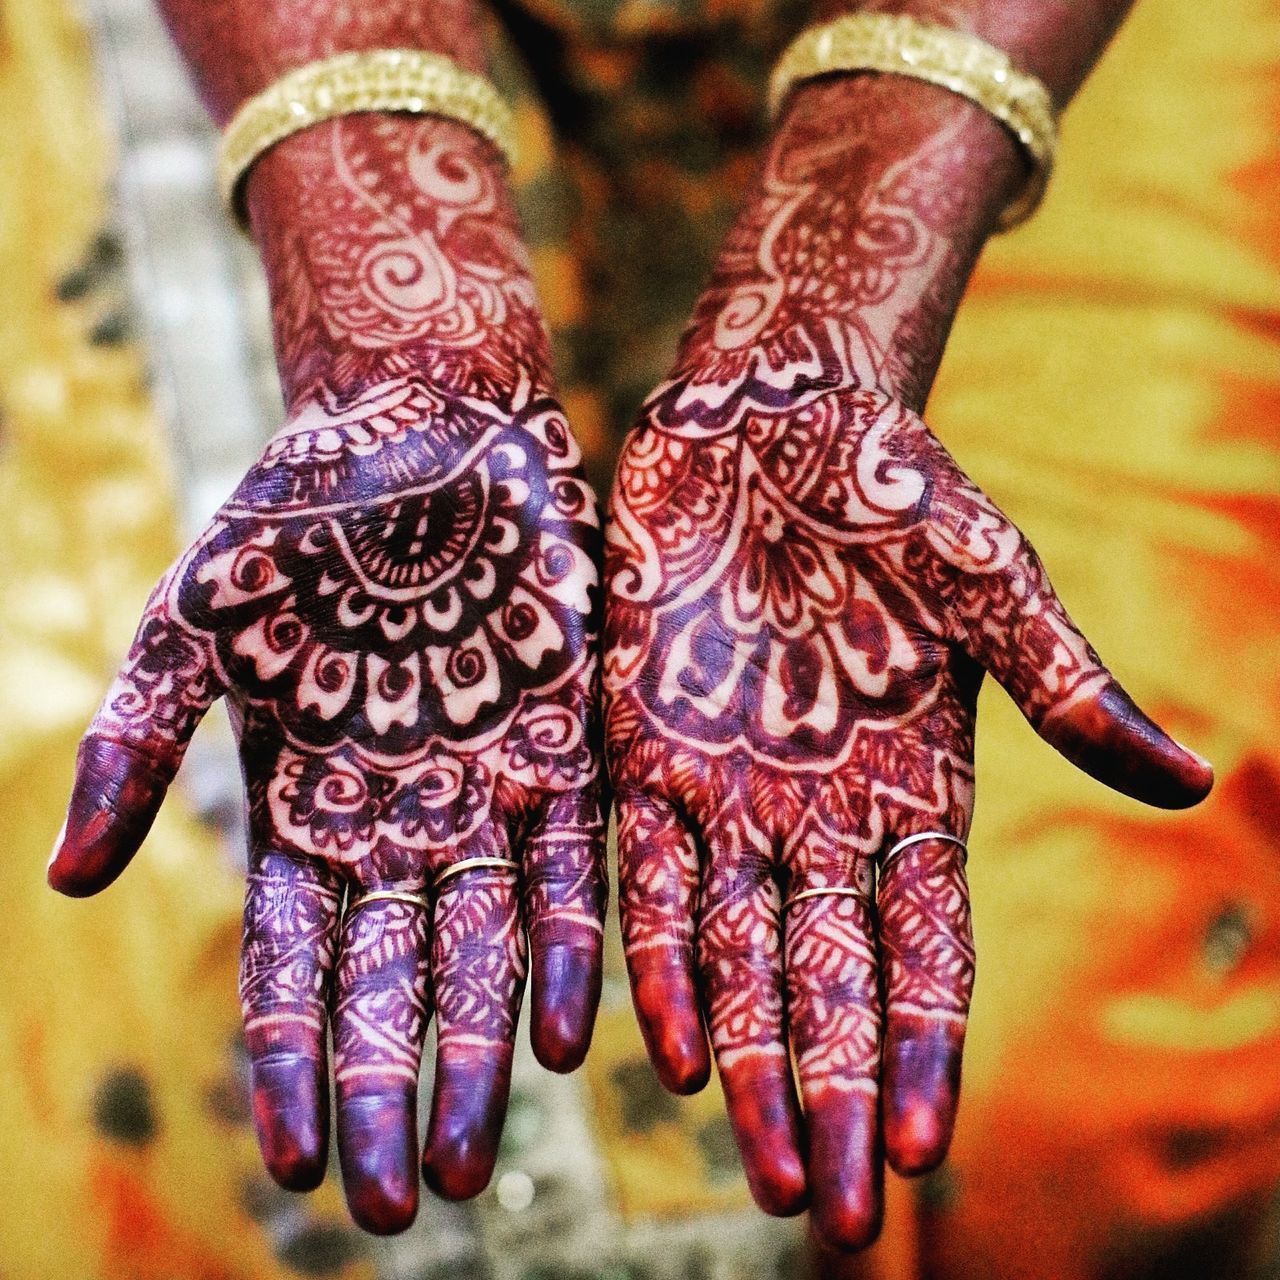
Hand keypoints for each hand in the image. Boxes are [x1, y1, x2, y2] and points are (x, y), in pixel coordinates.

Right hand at [49, 114, 606, 1234]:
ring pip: (485, 948)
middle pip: (397, 981)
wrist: (417, 429)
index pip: (296, 968)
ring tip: (475, 1156)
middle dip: (393, 1092)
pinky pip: (570, 863)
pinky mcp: (565, 744)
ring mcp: (487, 787)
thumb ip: (131, 747)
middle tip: (394, 1207)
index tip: (296, 1163)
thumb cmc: (291, 522)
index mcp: (309, 803)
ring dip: (477, 1052)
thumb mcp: (189, 628)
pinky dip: (563, 948)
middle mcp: (403, 816)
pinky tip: (558, 1033)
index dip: (295, 1065)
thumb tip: (64, 880)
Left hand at [603, 364, 1210, 1247]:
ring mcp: (731, 791)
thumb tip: (1189, 788)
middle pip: (832, 983)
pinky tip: (673, 1044)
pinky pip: (649, 877)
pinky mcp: (646, 750)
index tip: (920, 1149)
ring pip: (740, 957)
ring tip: (764, 1165)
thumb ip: (1066, 685)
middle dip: (836, 1094)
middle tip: (837, 1213)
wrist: (770, 417)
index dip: (925, 1048)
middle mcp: (820, 814)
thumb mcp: (993, 584)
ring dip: (753, 1062)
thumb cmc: (896, 488)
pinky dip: (662, 959)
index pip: (927, 951)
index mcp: (914, 788)